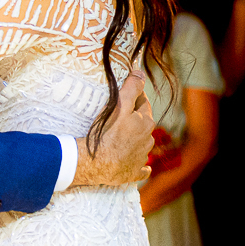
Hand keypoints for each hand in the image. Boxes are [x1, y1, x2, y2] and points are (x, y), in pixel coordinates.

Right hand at [70, 70, 153, 186]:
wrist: (96, 163)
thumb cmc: (106, 133)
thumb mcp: (119, 105)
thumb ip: (131, 88)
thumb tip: (140, 73)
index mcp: (146, 123)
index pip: (143, 103)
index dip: (133, 97)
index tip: (122, 95)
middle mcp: (148, 140)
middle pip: (142, 123)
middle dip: (133, 118)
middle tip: (116, 115)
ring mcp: (141, 157)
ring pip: (140, 143)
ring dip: (133, 139)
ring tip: (116, 136)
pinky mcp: (133, 172)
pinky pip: (139, 168)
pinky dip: (137, 164)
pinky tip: (131, 162)